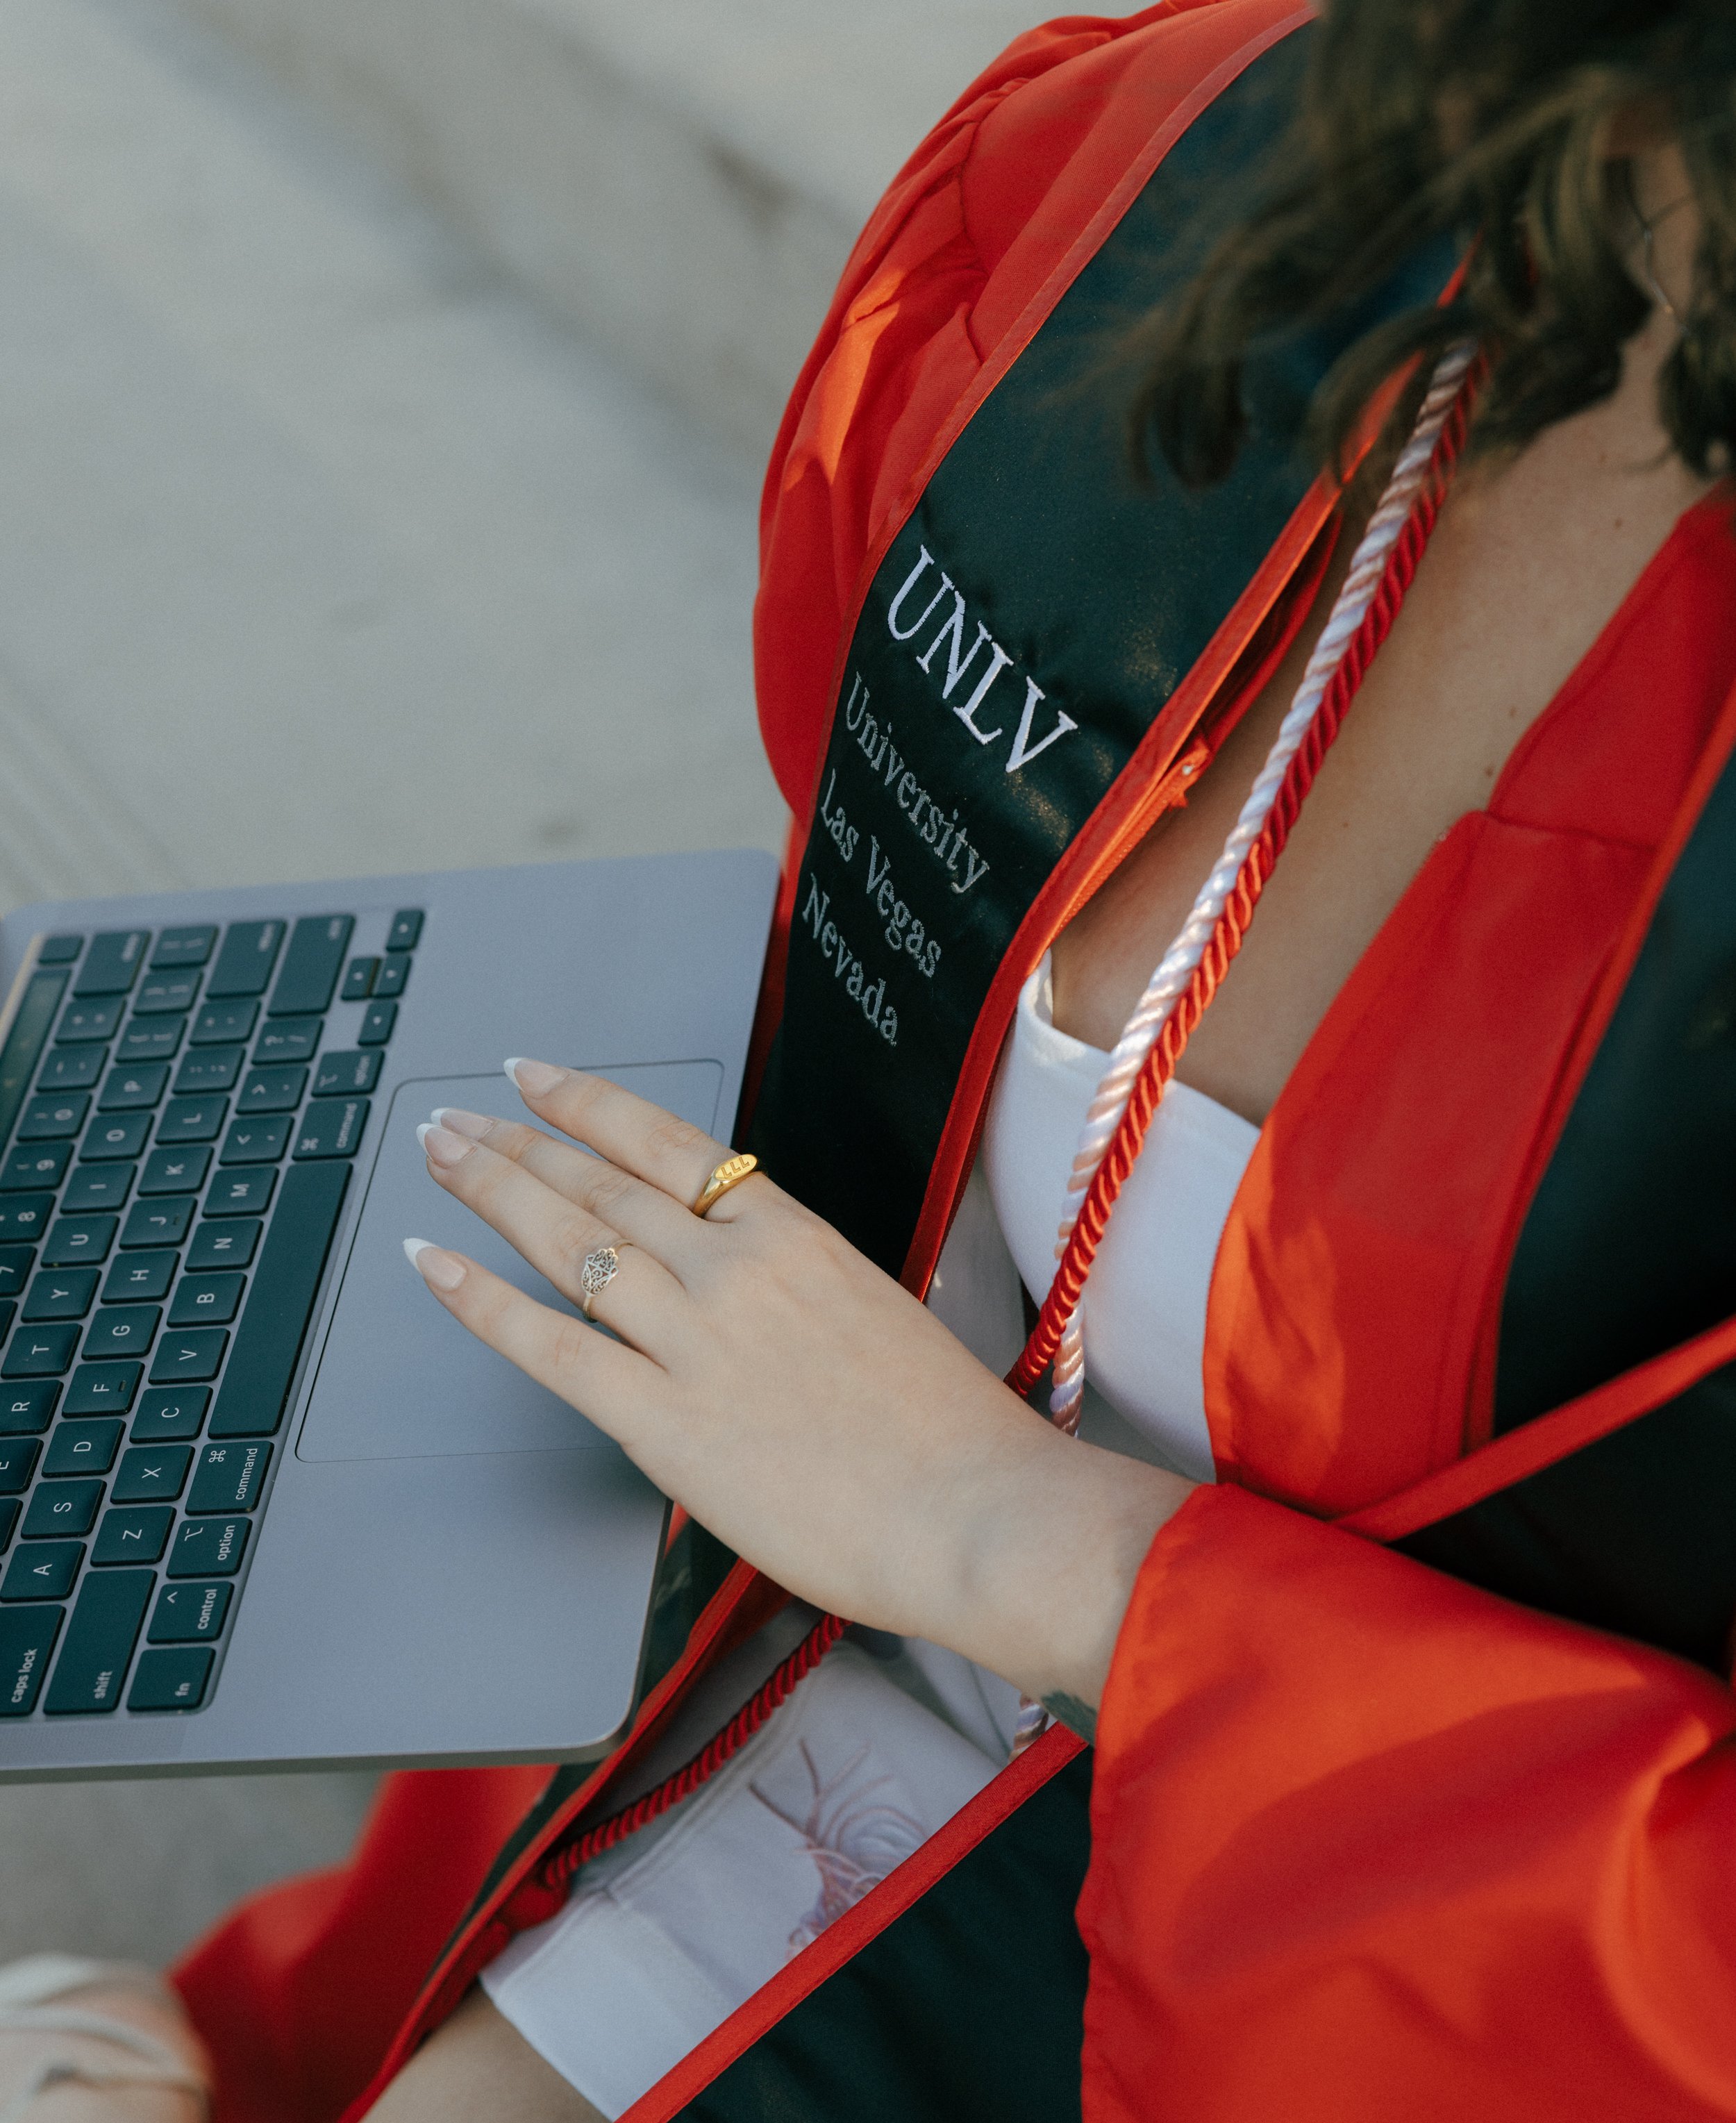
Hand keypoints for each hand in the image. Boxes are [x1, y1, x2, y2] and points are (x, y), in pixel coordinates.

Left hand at [407, 1061, 1190, 1709]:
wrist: (983, 1512)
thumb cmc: (952, 1436)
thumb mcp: (875, 1318)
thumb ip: (797, 1294)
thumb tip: (743, 1297)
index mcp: (795, 1236)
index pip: (667, 1143)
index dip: (587, 1105)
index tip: (538, 1079)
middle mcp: (737, 1270)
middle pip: (601, 1183)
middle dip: (515, 1142)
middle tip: (456, 1118)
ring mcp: (698, 1341)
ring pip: (568, 1241)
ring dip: (491, 1190)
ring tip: (438, 1159)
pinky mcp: (667, 1422)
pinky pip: (552, 1347)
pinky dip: (483, 1300)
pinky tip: (438, 1265)